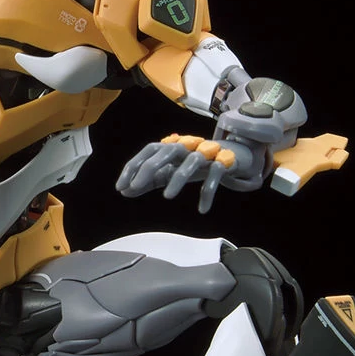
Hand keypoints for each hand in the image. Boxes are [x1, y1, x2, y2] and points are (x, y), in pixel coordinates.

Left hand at [116, 134, 265, 213]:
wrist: (233, 156)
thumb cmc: (196, 164)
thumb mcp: (170, 171)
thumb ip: (148, 181)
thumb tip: (125, 192)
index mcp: (172, 146)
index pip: (149, 150)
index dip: (134, 166)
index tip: (121, 186)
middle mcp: (188, 145)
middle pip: (167, 151)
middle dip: (149, 168)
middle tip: (135, 187)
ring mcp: (207, 152)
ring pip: (191, 161)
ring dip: (177, 178)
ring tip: (167, 197)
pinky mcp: (225, 161)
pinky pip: (215, 175)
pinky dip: (208, 193)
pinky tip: (202, 209)